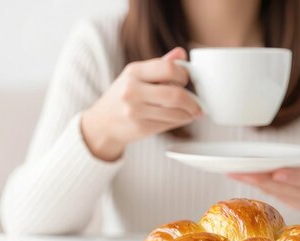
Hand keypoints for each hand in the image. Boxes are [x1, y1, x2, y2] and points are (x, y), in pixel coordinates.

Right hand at [81, 47, 201, 160]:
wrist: (102, 123)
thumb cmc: (123, 96)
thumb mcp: (136, 75)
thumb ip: (160, 64)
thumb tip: (182, 53)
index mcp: (134, 71)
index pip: (168, 68)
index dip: (183, 75)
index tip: (186, 80)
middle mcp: (132, 90)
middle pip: (175, 94)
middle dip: (192, 101)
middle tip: (197, 104)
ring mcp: (135, 111)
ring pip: (176, 113)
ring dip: (189, 114)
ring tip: (191, 112)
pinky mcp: (141, 128)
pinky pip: (169, 125)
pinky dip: (180, 122)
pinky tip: (180, 119)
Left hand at [228, 145, 299, 218]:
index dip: (292, 177)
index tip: (277, 172)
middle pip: (282, 189)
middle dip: (260, 180)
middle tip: (238, 171)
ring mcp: (298, 203)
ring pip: (273, 191)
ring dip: (251, 182)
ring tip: (232, 172)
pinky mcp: (289, 202)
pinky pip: (270, 192)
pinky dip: (255, 184)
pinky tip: (239, 175)